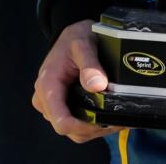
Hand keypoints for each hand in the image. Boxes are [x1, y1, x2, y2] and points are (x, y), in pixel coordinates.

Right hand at [32, 19, 123, 142]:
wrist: (71, 35)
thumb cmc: (75, 37)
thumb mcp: (83, 44)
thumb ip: (90, 64)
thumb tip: (98, 86)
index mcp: (47, 86)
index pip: (61, 121)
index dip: (84, 126)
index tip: (106, 121)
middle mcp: (46, 100)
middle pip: (69, 129)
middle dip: (94, 128)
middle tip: (119, 119)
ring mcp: (53, 105)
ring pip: (74, 130)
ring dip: (95, 128)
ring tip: (117, 118)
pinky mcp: (62, 106)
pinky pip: (76, 123)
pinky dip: (93, 123)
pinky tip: (109, 116)